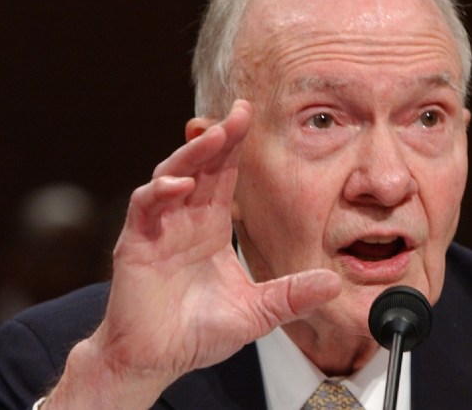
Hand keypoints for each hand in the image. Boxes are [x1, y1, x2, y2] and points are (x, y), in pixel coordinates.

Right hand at [46, 100, 340, 408]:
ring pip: (172, 175)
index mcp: (211, 226)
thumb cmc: (198, 332)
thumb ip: (292, 295)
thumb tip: (334, 283)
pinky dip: (161, 192)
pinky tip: (181, 185)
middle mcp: (185, 219)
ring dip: (192, 154)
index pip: (225, 175)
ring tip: (215, 135)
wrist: (157, 360)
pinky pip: (145, 207)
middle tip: (240, 110)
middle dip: (219, 136)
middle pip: (201, 165)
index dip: (236, 146)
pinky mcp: (136, 244)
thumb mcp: (257, 312)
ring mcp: (159, 228)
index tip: (252, 115)